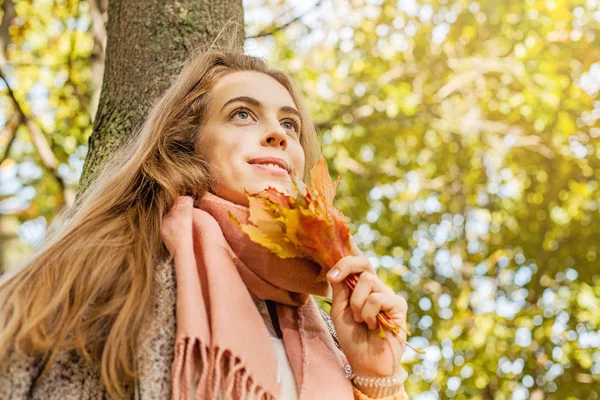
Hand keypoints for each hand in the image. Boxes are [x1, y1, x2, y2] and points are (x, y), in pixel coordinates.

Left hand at [326, 242, 407, 377]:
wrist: (366, 364)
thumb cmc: (353, 339)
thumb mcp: (339, 311)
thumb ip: (340, 290)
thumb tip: (338, 268)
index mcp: (362, 288)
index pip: (357, 264)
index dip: (344, 261)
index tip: (330, 275)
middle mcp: (377, 288)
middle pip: (364, 263)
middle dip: (346, 266)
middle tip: (333, 278)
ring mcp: (389, 295)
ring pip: (367, 280)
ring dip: (357, 303)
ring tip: (361, 321)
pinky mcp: (399, 305)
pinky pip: (377, 298)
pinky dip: (368, 313)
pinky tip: (373, 326)